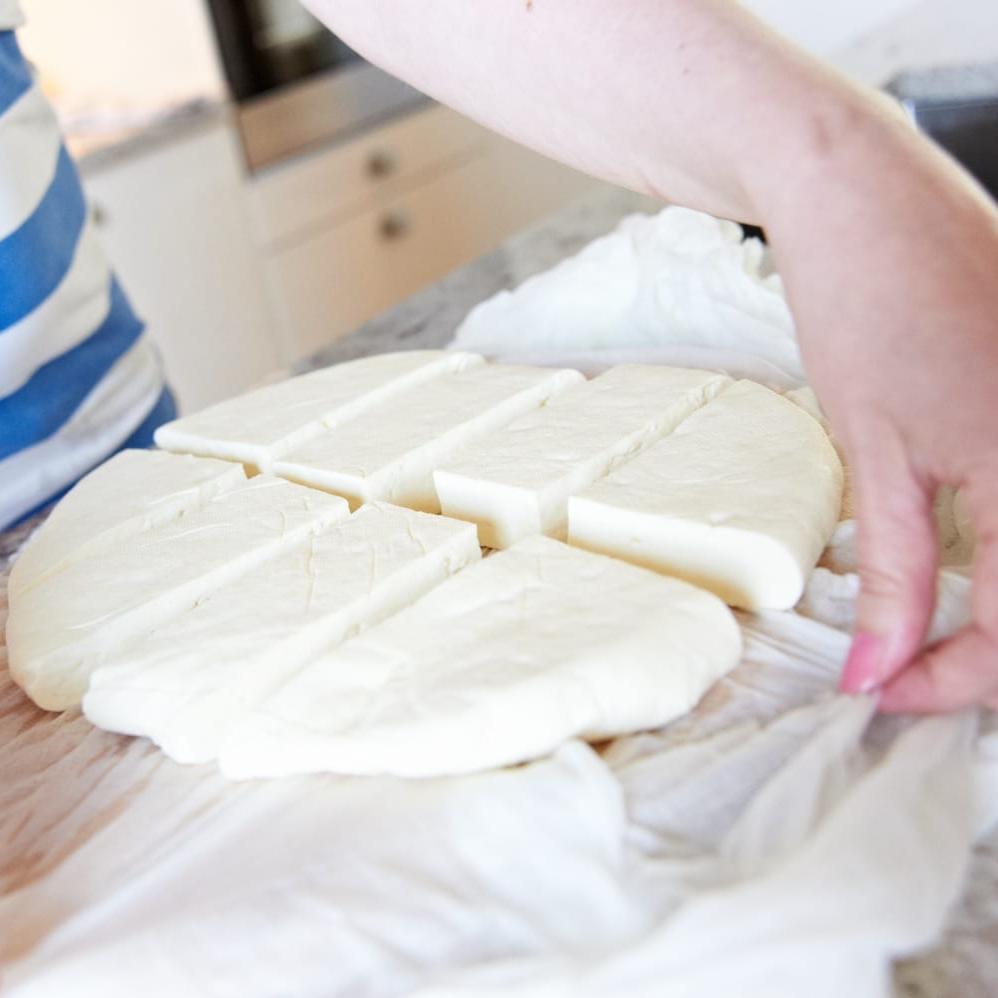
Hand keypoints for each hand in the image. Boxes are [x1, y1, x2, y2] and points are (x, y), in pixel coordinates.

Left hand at [758, 111, 997, 711]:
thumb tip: (880, 670)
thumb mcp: (873, 454)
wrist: (867, 196)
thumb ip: (891, 573)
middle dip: (991, 653)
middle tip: (917, 667)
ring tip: (940, 629)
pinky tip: (976, 560)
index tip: (887, 692)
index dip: (955, 681)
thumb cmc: (863, 306)